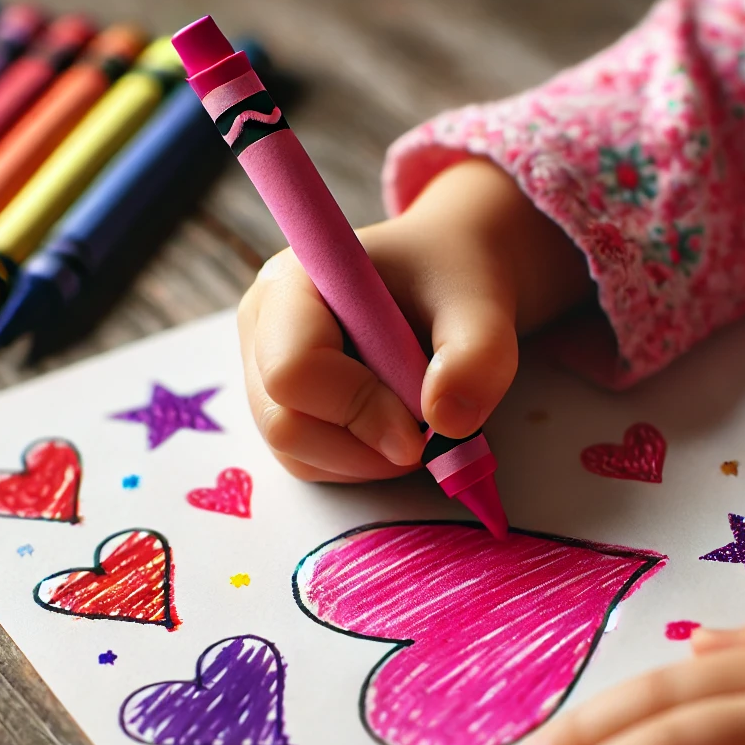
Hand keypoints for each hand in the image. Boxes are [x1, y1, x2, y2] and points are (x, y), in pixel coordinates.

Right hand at [237, 156, 590, 480]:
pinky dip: (361, 463)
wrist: (449, 282)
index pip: (294, 370)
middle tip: (425, 434)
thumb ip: (477, 356)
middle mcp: (261, 331)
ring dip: (368, 460)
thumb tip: (445, 422)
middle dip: (363, 445)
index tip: (421, 425)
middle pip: (284, 424)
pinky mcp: (285, 411)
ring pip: (296, 454)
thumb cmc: (454, 280)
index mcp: (291, 285)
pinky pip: (309, 464)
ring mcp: (264, 376)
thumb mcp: (482, 307)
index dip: (357, 408)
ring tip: (417, 422)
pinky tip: (397, 428)